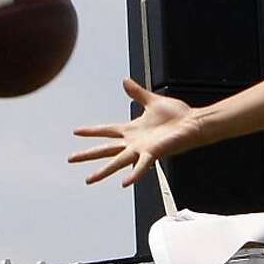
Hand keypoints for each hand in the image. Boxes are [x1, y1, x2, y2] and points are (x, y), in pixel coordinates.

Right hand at [69, 78, 200, 185]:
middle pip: (105, 149)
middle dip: (87, 154)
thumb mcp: (152, 101)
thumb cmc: (177, 115)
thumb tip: (124, 81)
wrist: (194, 123)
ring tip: (88, 180)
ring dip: (103, 171)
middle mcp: (134, 142)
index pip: (107, 130)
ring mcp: (142, 149)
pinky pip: (142, 166)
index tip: (76, 131)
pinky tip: (124, 183)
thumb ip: (137, 93)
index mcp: (132, 129)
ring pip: (118, 162)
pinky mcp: (154, 153)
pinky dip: (134, 174)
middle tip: (70, 159)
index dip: (91, 131)